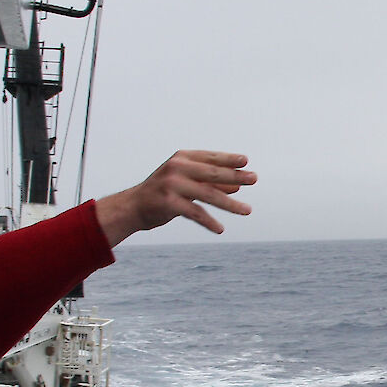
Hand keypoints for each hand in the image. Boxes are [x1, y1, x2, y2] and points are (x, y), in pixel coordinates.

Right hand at [100, 150, 255, 244]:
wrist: (132, 207)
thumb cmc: (163, 193)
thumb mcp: (186, 182)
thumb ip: (209, 183)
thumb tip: (237, 186)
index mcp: (182, 158)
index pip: (210, 157)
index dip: (229, 159)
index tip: (246, 162)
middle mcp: (177, 168)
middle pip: (212, 173)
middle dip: (235, 176)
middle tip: (254, 179)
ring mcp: (172, 184)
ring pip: (207, 194)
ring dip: (229, 203)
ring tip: (247, 210)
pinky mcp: (169, 203)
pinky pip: (195, 213)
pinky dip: (209, 222)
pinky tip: (220, 229)